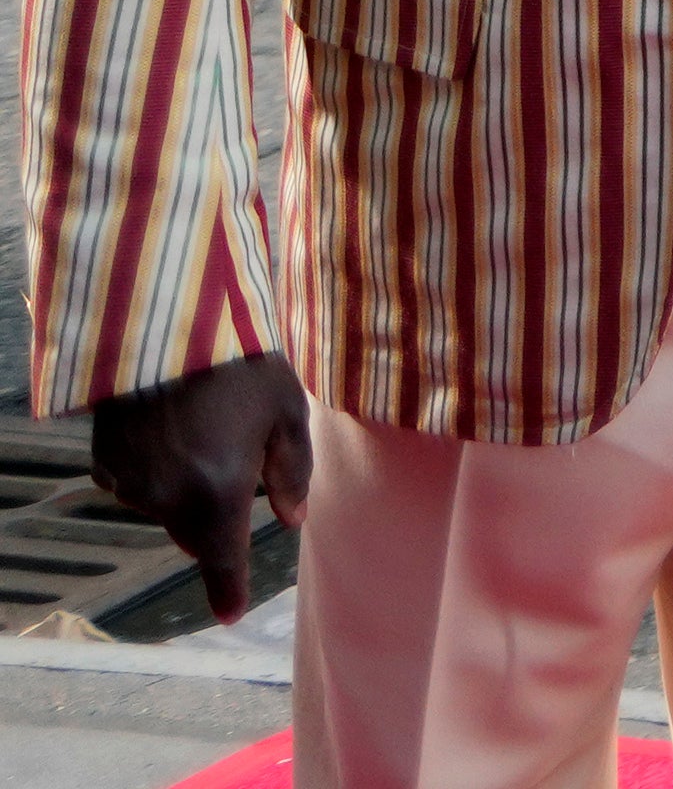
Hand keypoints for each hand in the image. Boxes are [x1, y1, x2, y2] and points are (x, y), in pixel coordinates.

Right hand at [89, 355, 304, 622]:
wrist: (163, 330)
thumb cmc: (238, 366)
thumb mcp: (286, 412)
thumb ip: (292, 472)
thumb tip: (293, 518)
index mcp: (218, 493)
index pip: (224, 561)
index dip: (229, 591)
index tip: (231, 615)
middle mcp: (168, 501)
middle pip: (198, 536)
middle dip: (219, 520)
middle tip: (239, 467)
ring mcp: (131, 486)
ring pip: (167, 511)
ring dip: (187, 491)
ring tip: (205, 432)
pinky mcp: (106, 467)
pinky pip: (139, 486)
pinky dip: (157, 473)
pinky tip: (170, 430)